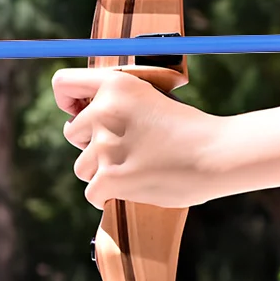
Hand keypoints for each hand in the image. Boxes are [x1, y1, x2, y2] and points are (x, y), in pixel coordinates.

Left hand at [52, 67, 219, 209]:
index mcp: (116, 84)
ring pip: (83, 167)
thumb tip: (82, 116)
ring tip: (137, 168)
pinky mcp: (110, 178)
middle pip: (72, 132)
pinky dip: (108, 196)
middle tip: (126, 149)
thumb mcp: (152, 98)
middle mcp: (104, 110)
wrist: (217, 155)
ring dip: (103, 172)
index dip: (67, 101)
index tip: (77, 112)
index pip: (63, 84)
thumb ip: (118, 104)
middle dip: (92, 143)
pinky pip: (92, 193)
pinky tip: (132, 189)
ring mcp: (105, 145)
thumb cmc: (190, 129)